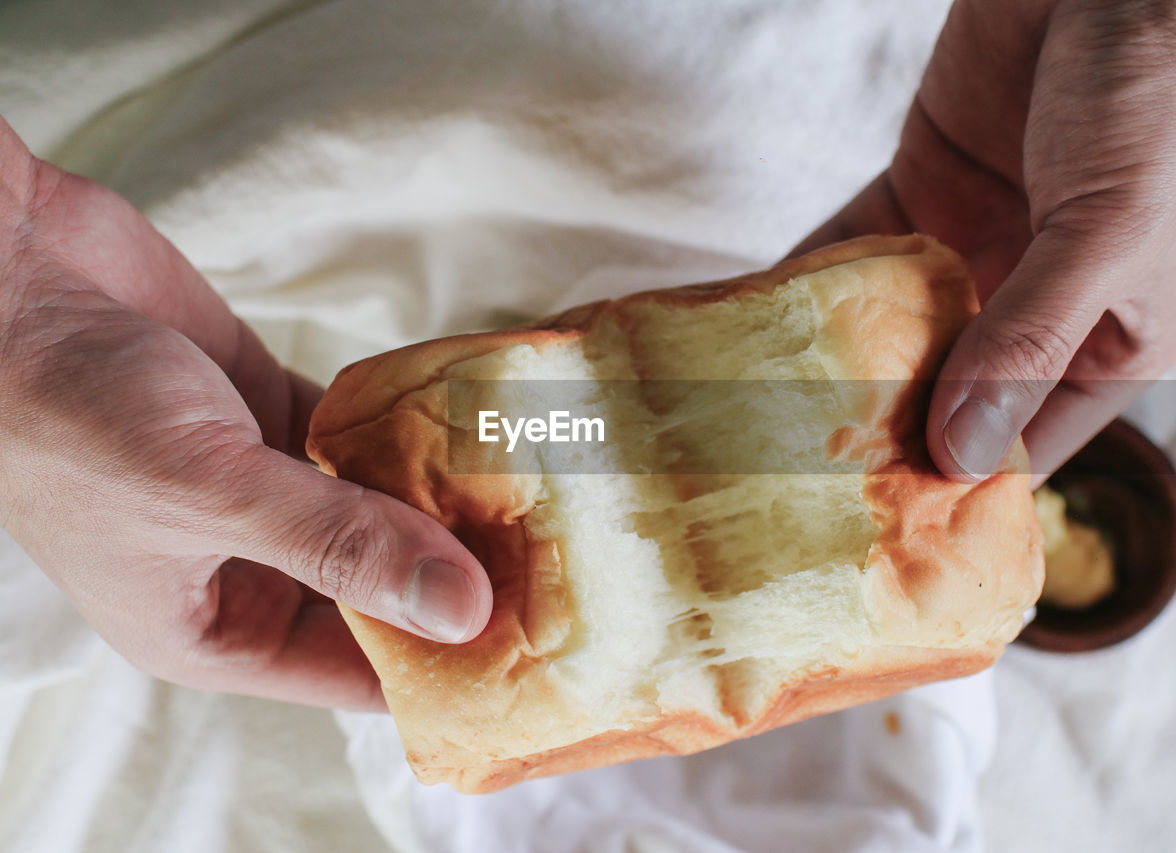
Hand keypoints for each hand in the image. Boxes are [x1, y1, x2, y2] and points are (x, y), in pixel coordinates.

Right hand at [0, 118, 492, 709]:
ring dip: (444, 496)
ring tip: (544, 490)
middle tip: (566, 556)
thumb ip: (340, 546)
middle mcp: (246, 566)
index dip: (442, 661)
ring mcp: (263, 486)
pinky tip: (475, 421)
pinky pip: (361, 434)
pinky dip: (410, 428)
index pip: (354, 670)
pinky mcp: (271, 411)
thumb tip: (462, 610)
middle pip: (381, 587)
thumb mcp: (208, 493)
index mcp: (212, 628)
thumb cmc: (68, 408)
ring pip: (377, 507)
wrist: (3, 276)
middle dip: (460, 571)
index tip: (537, 644)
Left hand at [792, 0, 1175, 481]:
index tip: (878, 526)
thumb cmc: (1157, 95)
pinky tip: (755, 321)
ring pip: (894, 327)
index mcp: (1109, 340)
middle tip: (791, 478)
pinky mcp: (923, 190)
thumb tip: (957, 452)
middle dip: (878, 431)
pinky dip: (811, 281)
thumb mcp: (1107, 232)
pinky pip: (857, 249)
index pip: (1025, 440)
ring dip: (832, 361)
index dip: (957, 482)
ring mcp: (974, 247)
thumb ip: (1029, 338)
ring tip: (757, 415)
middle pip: (947, 393)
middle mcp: (1037, 306)